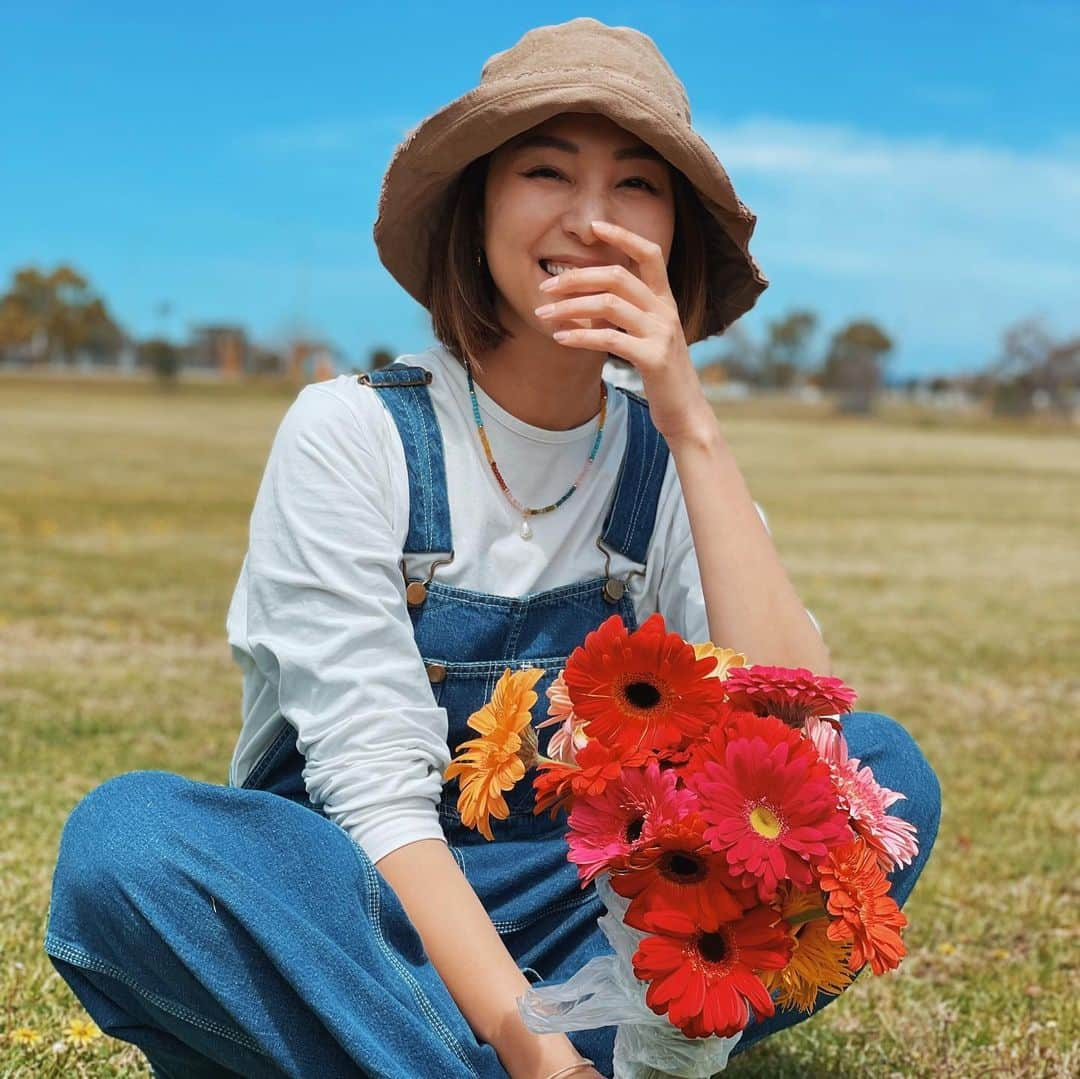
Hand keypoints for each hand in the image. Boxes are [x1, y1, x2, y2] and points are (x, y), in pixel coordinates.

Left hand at [534, 219, 713, 445]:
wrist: (686, 412)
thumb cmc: (661, 374)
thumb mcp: (647, 337)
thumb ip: (628, 315)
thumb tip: (588, 300)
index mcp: (665, 300)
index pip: (649, 253)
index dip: (623, 236)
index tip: (594, 226)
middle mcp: (665, 310)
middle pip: (617, 275)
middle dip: (576, 276)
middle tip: (545, 286)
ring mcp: (661, 333)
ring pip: (608, 304)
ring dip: (569, 307)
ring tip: (542, 314)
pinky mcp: (653, 358)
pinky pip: (609, 339)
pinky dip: (579, 335)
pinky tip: (560, 337)